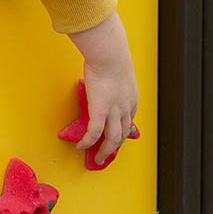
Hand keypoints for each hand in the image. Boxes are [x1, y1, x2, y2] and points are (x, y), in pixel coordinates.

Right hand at [68, 9, 137, 164]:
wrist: (110, 55)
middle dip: (115, 146)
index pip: (129, 120)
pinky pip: (94, 133)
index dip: (123, 131)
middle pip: (123, 133)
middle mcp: (126, 108)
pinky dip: (88, 142)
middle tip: (107, 153)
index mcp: (131, 98)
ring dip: (105, 151)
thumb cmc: (111, 55)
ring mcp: (114, 112)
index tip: (117, 137)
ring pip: (113, 139)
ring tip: (98, 159)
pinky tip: (82, 147)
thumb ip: (111, 74)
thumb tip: (101, 68)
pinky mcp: (100, 112)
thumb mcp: (116, 68)